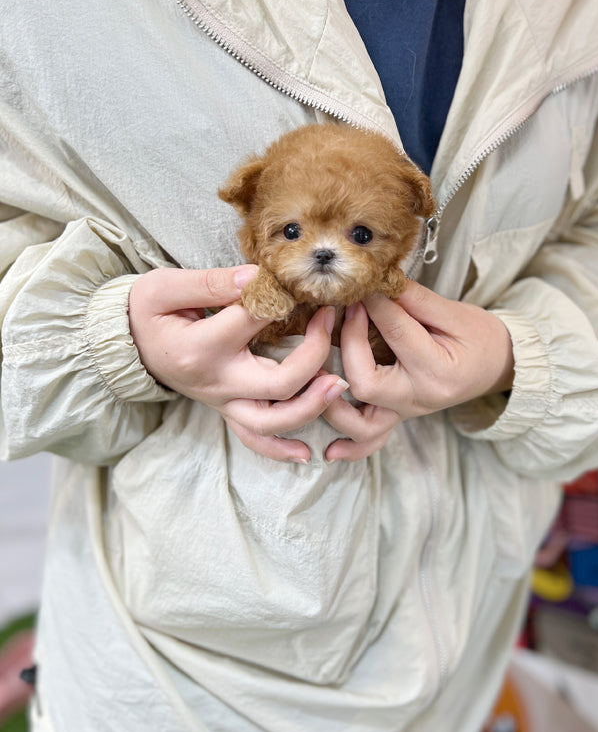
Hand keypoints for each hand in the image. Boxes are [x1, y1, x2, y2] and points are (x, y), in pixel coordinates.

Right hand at [129, 266, 347, 462]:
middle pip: (278, 383)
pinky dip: (280, 449)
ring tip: (339, 384)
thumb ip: (211, 283)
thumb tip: (256, 278)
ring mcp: (222, 402)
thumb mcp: (164, 288)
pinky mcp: (225, 410)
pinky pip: (254, 439)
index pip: (255, 322)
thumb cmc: (145, 313)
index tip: (297, 282)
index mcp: (201, 348)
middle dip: (314, 355)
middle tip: (330, 322)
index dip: (281, 298)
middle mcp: (216, 383)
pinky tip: (307, 454)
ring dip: (311, 406)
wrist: (125, 346)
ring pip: (273, 421)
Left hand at [323, 280, 514, 461]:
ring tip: (320, 367)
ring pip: (360, 423)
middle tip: (346, 312)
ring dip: (333, 399)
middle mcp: (419, 399)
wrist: (499, 366)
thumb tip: (377, 283)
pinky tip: (329, 449)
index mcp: (439, 370)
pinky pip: (371, 440)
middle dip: (348, 344)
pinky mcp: (398, 416)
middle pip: (366, 382)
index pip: (397, 333)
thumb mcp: (456, 313)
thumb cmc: (480, 337)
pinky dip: (350, 446)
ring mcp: (406, 413)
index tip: (362, 285)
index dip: (375, 305)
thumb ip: (415, 300)